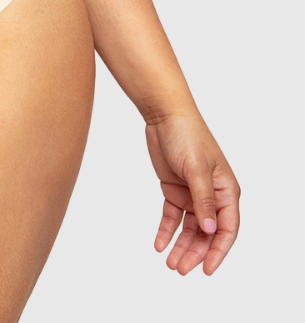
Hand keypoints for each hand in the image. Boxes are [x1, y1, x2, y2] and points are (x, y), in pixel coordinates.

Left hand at [144, 110, 239, 274]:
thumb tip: (211, 231)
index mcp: (226, 190)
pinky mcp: (175, 189)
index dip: (218, 252)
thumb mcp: (197, 169)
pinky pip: (172, 216)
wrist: (164, 115)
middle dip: (195, 253)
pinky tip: (159, 244)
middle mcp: (212, 195)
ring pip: (189, 228)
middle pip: (206, 233)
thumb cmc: (187, 136)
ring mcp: (193, 193)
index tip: (207, 270)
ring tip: (170, 264)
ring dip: (181, 246)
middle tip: (180, 269)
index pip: (227, 229)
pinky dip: (167, 231)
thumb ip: (204, 201)